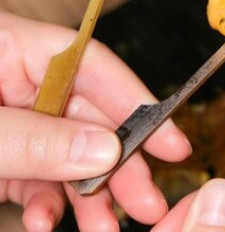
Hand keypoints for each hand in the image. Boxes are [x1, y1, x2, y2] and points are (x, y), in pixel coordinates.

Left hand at [0, 11, 191, 231]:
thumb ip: (34, 139)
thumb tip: (106, 150)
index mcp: (14, 47)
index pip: (94, 65)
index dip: (137, 101)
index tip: (171, 142)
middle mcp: (22, 80)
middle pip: (87, 115)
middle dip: (119, 163)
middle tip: (150, 203)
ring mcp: (13, 117)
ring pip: (65, 153)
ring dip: (85, 195)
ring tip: (105, 230)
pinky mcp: (1, 154)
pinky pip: (33, 176)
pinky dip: (43, 202)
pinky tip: (44, 221)